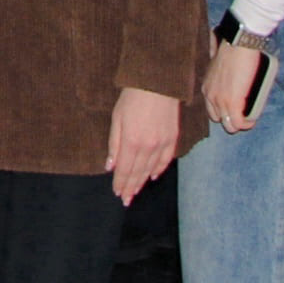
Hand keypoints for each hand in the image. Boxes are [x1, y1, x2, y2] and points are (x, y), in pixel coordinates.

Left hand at [106, 87, 181, 202]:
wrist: (158, 82)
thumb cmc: (132, 97)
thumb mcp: (116, 117)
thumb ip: (114, 143)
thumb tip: (110, 166)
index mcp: (131, 142)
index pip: (125, 170)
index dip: (121, 183)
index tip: (117, 193)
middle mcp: (148, 147)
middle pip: (138, 173)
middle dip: (130, 187)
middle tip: (126, 200)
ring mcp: (162, 143)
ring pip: (151, 169)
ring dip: (143, 182)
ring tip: (136, 192)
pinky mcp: (173, 138)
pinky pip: (166, 160)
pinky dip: (159, 170)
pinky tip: (153, 176)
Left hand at [203, 39, 270, 132]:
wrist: (239, 43)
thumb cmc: (233, 49)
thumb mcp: (220, 65)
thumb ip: (221, 74)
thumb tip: (230, 75)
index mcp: (207, 87)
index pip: (212, 109)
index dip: (224, 111)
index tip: (234, 108)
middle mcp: (210, 96)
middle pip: (219, 119)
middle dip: (231, 119)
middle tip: (243, 113)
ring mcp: (220, 101)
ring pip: (229, 125)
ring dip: (240, 123)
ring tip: (250, 118)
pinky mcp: (233, 103)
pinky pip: (239, 123)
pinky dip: (247, 124)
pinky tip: (253, 120)